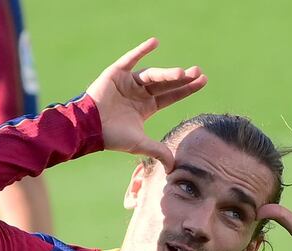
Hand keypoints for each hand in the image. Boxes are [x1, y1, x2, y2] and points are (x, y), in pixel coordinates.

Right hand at [86, 38, 206, 172]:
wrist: (88, 129)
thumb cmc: (112, 137)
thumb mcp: (139, 144)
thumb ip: (157, 151)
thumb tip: (173, 167)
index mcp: (146, 107)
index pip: (170, 96)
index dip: (186, 89)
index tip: (203, 81)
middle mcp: (139, 93)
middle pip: (165, 83)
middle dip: (182, 79)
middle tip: (198, 73)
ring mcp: (128, 82)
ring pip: (152, 74)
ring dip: (167, 73)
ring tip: (182, 73)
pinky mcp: (116, 74)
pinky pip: (130, 59)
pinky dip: (141, 50)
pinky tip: (155, 43)